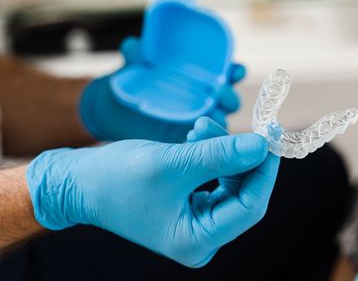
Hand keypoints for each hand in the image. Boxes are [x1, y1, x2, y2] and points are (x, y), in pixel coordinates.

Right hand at [26, 123, 279, 266]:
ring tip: (200, 127)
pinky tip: (197, 135)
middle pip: (242, 193)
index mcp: (196, 240)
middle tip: (241, 124)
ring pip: (230, 181)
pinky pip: (216, 178)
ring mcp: (197, 222)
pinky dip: (211, 155)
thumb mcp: (172, 164)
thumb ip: (220, 155)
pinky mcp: (192, 205)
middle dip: (240, 156)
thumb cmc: (116, 178)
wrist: (80, 182)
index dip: (264, 170)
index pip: (250, 206)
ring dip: (222, 151)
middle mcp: (201, 237)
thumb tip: (262, 145)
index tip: (271, 136)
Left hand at [79, 37, 245, 142]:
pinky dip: (204, 141)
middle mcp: (206, 99)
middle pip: (229, 101)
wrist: (116, 110)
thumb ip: (135, 57)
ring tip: (212, 116)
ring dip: (220, 119)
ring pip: (219, 123)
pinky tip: (197, 137)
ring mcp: (199, 122)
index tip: (236, 70)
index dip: (236, 72)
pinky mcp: (187, 141)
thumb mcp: (135, 68)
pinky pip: (202, 143)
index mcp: (203, 77)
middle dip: (229, 97)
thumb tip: (133, 45)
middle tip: (218, 92)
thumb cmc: (134, 82)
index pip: (229, 74)